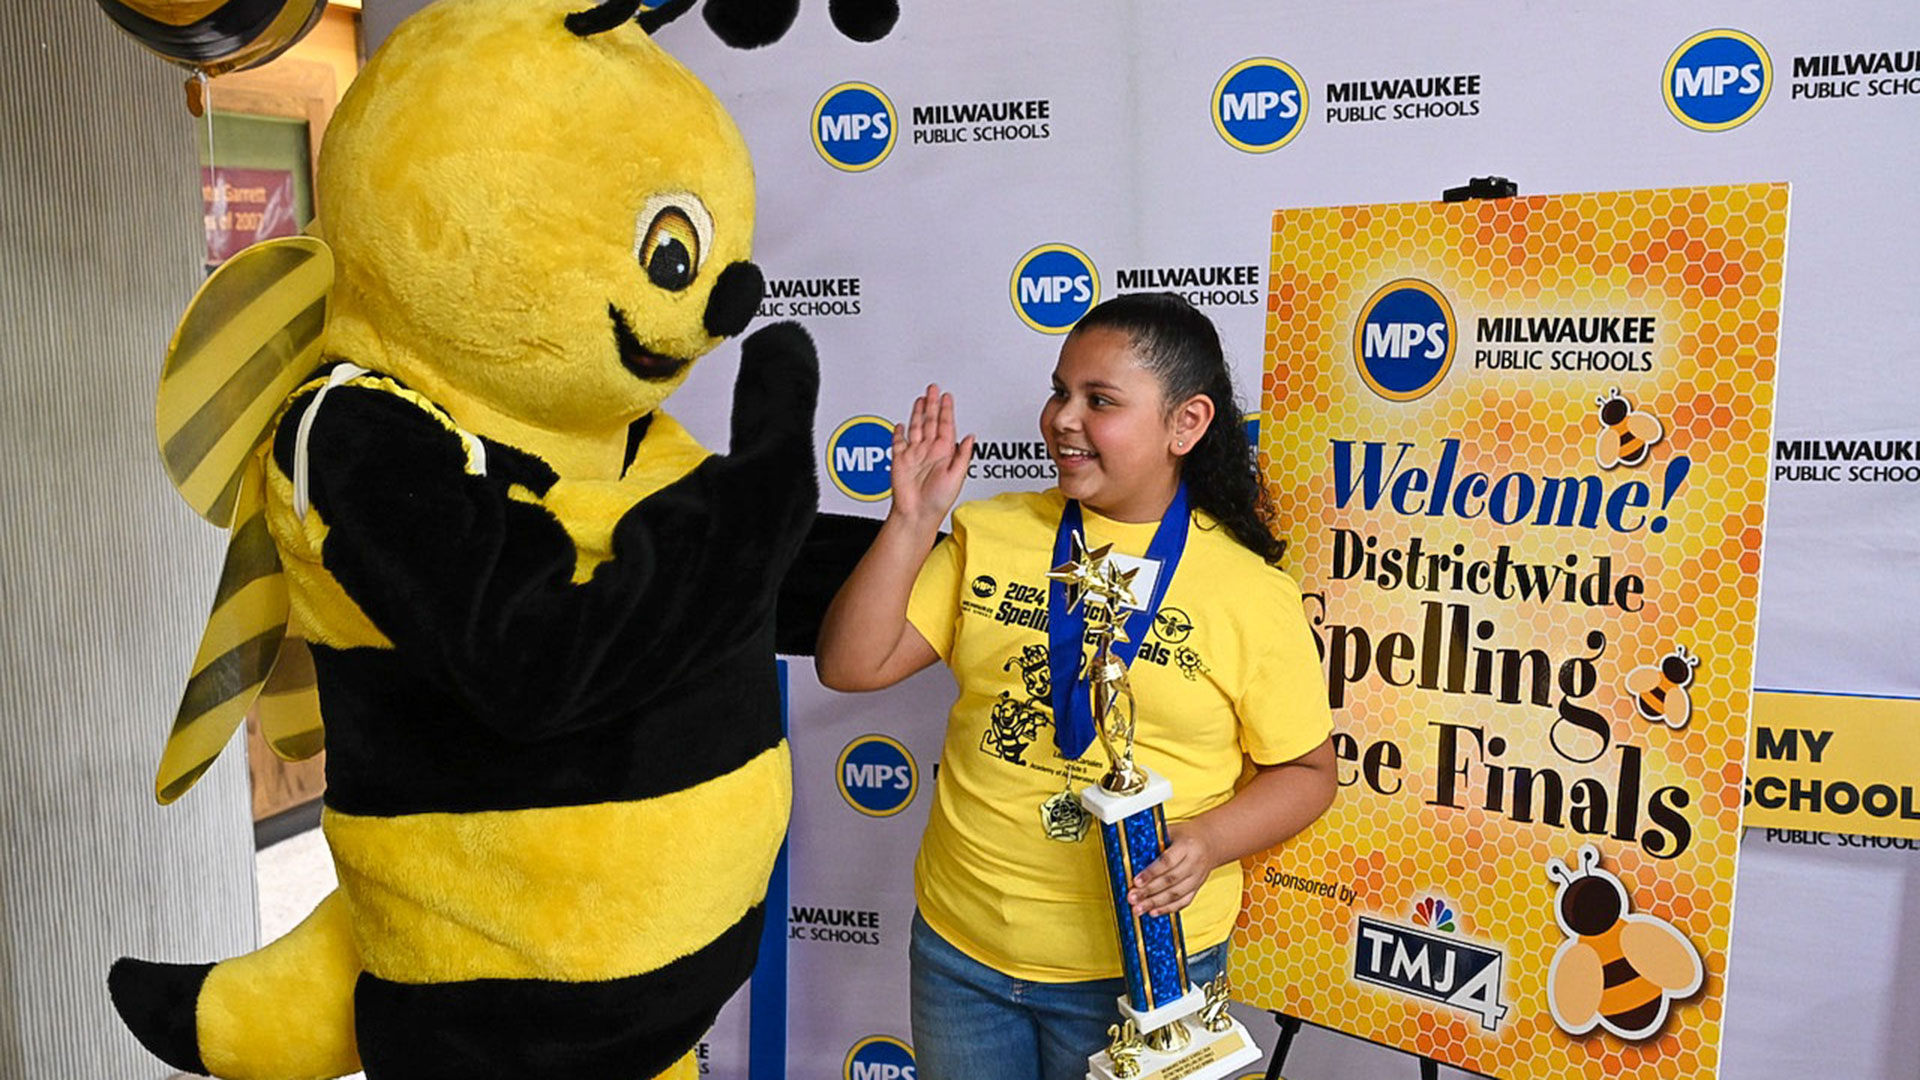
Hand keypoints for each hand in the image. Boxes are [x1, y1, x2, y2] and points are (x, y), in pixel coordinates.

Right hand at [890, 384, 973, 526]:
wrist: (916, 514)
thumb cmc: (937, 500)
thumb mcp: (957, 476)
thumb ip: (963, 455)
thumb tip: (971, 437)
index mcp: (944, 453)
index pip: (946, 425)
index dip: (946, 410)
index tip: (947, 396)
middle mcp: (929, 451)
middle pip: (930, 421)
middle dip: (932, 404)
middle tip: (934, 389)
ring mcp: (914, 455)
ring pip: (916, 426)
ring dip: (918, 412)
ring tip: (921, 398)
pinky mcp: (900, 460)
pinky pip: (898, 442)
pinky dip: (899, 432)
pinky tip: (901, 425)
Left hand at [1128, 821, 1216, 916]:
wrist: (1210, 842)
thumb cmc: (1184, 835)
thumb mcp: (1171, 832)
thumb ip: (1154, 842)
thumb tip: (1130, 854)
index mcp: (1187, 846)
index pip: (1167, 861)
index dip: (1151, 872)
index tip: (1136, 881)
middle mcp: (1195, 863)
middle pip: (1170, 880)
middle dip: (1149, 891)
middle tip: (1132, 898)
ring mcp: (1198, 877)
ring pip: (1176, 894)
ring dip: (1155, 904)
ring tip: (1138, 909)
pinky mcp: (1197, 888)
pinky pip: (1183, 901)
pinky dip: (1168, 908)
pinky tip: (1153, 912)